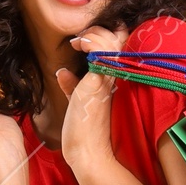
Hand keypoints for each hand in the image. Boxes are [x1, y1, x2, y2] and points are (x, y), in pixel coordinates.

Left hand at [56, 25, 125, 172]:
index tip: (87, 40)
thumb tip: (63, 72)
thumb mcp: (79, 102)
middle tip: (81, 40)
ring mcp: (111, 78)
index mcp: (114, 81)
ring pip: (114, 40)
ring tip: (79, 42)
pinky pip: (103, 51)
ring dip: (94, 35)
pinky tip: (79, 45)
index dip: (110, 36)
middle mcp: (118, 77)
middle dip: (101, 31)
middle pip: (122, 39)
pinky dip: (91, 42)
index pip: (121, 48)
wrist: (87, 153)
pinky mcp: (99, 81)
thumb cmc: (84, 132)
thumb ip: (73, 85)